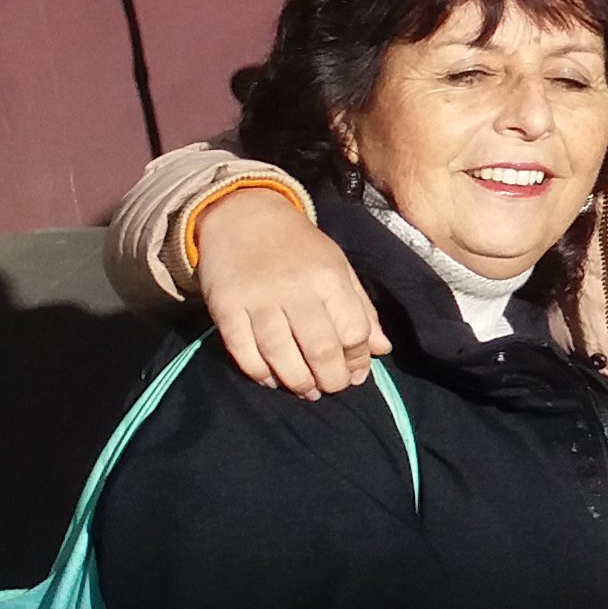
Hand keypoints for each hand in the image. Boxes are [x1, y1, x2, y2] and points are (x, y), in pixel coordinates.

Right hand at [196, 189, 388, 395]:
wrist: (242, 217)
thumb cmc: (298, 247)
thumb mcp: (338, 268)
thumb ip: (361, 308)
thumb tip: (381, 349)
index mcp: (329, 278)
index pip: (353, 331)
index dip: (358, 359)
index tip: (356, 373)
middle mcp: (296, 290)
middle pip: (320, 349)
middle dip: (331, 379)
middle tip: (332, 388)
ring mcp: (258, 301)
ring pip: (282, 356)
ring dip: (298, 383)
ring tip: (308, 391)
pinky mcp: (225, 309)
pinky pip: (244, 353)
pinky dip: (260, 373)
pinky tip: (272, 380)